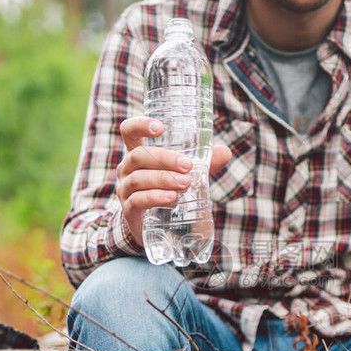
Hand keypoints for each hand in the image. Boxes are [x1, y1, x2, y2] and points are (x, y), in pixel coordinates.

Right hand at [116, 116, 231, 243]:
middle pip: (138, 156)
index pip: (129, 131)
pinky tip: (171, 198)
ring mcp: (125, 189)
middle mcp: (126, 168)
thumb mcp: (184, 173)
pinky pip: (138, 200)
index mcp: (137, 153)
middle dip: (164, 159)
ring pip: (139, 179)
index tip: (160, 128)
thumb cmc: (168, 189)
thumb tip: (225, 152)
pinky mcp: (129, 210)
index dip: (141, 125)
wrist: (156, 225)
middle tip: (188, 166)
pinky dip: (155, 197)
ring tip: (185, 183)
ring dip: (163, 179)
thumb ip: (204, 163)